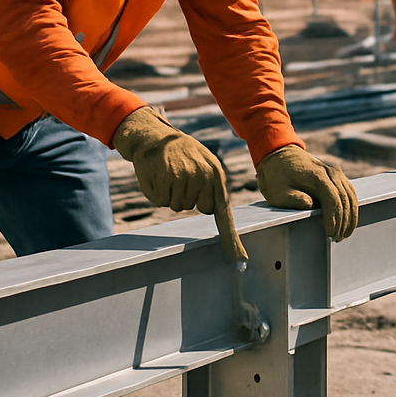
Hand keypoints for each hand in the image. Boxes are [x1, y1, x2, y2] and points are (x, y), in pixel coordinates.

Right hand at [112, 107, 246, 260]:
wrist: (155, 136)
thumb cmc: (181, 153)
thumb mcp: (203, 163)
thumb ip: (211, 186)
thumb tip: (213, 209)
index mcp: (216, 174)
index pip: (224, 212)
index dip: (231, 239)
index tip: (241, 260)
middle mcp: (203, 177)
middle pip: (197, 209)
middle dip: (188, 198)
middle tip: (181, 177)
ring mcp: (184, 179)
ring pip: (178, 206)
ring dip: (171, 193)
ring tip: (169, 173)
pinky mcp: (165, 180)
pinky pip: (161, 201)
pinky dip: (156, 191)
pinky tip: (158, 174)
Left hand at [256, 144, 357, 240]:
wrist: (279, 155)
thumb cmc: (277, 176)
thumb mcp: (277, 191)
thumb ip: (293, 198)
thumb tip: (310, 205)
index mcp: (316, 176)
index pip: (332, 199)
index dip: (334, 219)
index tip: (330, 234)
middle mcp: (330, 172)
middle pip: (344, 199)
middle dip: (343, 221)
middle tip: (337, 239)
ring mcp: (335, 172)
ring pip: (350, 195)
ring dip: (351, 216)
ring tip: (344, 234)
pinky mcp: (336, 175)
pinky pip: (349, 191)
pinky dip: (352, 206)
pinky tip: (349, 219)